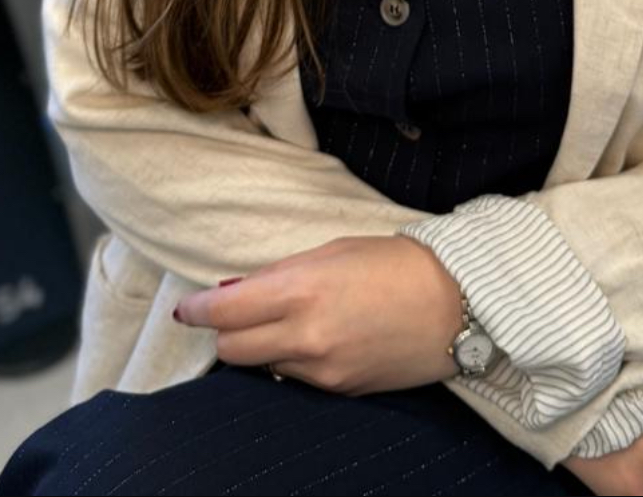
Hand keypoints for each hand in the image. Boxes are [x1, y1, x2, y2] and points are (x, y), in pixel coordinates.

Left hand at [173, 235, 463, 394]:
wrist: (455, 304)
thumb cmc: (395, 263)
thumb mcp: (332, 251)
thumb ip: (281, 273)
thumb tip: (237, 291)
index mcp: (301, 289)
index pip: (225, 311)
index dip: (198, 311)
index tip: (187, 309)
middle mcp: (305, 335)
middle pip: (232, 349)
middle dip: (224, 332)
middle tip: (232, 314)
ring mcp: (322, 369)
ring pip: (261, 366)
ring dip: (259, 345)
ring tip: (283, 321)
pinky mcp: (339, 390)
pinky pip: (295, 378)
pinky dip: (291, 359)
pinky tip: (313, 338)